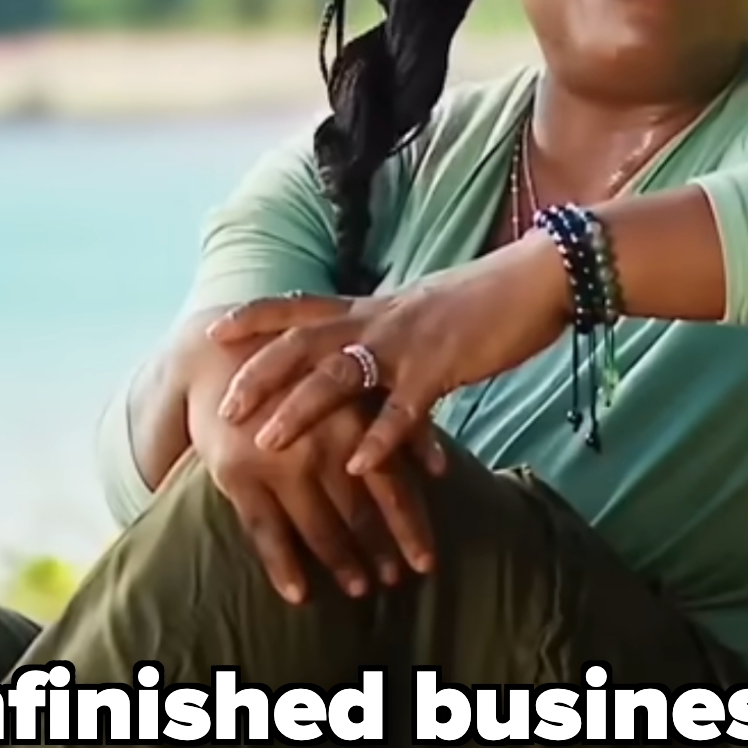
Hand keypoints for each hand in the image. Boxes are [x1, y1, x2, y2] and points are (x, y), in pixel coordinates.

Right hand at [185, 303, 443, 602]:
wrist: (213, 358)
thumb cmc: (295, 375)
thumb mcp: (346, 388)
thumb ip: (392, 425)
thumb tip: (440, 468)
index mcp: (350, 416)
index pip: (391, 482)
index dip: (410, 527)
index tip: (426, 564)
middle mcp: (318, 441)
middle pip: (358, 510)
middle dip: (380, 550)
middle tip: (396, 581)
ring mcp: (275, 461)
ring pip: (317, 527)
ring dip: (342, 563)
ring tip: (360, 590)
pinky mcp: (236, 474)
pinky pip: (264, 531)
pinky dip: (282, 567)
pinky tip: (298, 596)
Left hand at [222, 255, 543, 499]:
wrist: (534, 281)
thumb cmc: (479, 304)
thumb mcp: (418, 316)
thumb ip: (385, 338)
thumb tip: (363, 363)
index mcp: (370, 307)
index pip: (298, 306)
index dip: (254, 317)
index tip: (213, 330)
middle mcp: (377, 320)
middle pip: (302, 342)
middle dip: (258, 374)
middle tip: (222, 408)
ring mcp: (406, 343)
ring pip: (339, 375)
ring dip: (300, 409)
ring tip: (268, 442)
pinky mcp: (442, 368)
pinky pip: (403, 409)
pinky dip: (378, 439)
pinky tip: (356, 467)